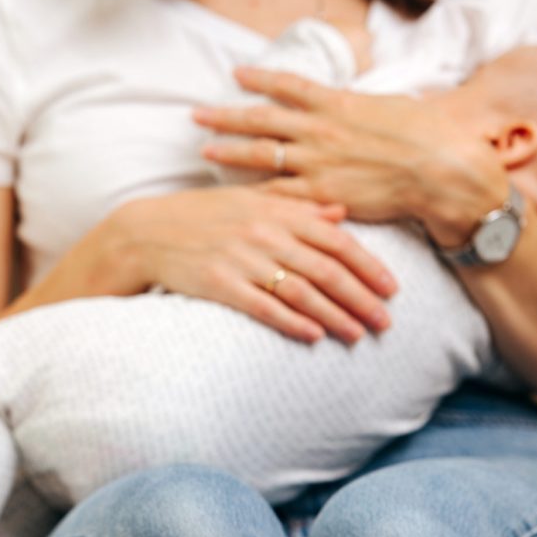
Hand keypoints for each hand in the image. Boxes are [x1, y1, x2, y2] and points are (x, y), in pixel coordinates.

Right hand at [106, 185, 396, 344]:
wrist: (145, 232)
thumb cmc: (201, 215)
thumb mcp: (250, 201)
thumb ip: (297, 207)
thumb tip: (341, 213)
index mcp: (276, 210)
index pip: (335, 239)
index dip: (367, 265)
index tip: (391, 288)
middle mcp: (263, 233)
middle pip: (325, 269)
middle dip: (360, 298)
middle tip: (385, 321)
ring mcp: (241, 259)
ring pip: (300, 291)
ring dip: (334, 316)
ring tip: (356, 335)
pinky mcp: (219, 283)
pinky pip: (263, 306)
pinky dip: (291, 322)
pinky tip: (313, 336)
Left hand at [193, 66, 505, 246]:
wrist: (443, 171)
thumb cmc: (429, 135)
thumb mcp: (392, 105)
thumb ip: (363, 105)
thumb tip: (355, 101)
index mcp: (337, 103)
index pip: (288, 85)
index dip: (259, 78)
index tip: (236, 72)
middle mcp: (320, 130)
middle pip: (260, 119)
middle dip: (225, 115)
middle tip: (196, 114)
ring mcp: (318, 163)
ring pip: (261, 154)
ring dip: (229, 150)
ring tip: (204, 149)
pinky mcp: (322, 194)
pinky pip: (280, 194)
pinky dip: (255, 193)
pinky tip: (234, 195)